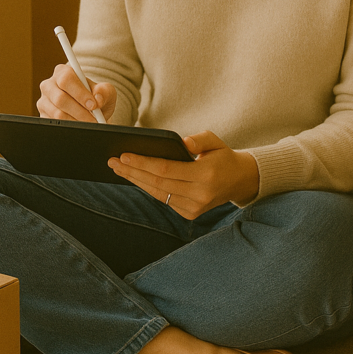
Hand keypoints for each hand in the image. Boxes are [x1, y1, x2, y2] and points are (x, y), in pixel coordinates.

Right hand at [36, 63, 117, 122]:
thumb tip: (98, 99)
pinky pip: (55, 124)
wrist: (90, 112)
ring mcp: (44, 101)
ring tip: (89, 123)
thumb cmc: (95, 98)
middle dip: (80, 111)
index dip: (80, 93)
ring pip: (57, 113)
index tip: (93, 105)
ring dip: (76, 121)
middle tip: (93, 119)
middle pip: (60, 98)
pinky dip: (70, 127)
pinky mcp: (43, 116)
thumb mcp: (105, 92)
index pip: (66, 79)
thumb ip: (104, 91)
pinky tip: (80, 126)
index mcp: (62, 72)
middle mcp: (49, 85)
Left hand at [108, 130, 258, 218]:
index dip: (143, 163)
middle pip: (157, 183)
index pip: (166, 169)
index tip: (124, 155)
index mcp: (206, 174)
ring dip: (135, 181)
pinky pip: (164, 199)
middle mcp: (200, 194)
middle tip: (113, 161)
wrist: (239, 181)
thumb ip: (199, 139)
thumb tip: (183, 142)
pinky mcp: (190, 214)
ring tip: (118, 169)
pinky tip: (135, 178)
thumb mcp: (215, 141)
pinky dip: (148, 188)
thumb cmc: (223, 156)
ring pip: (158, 194)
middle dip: (132, 172)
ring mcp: (194, 207)